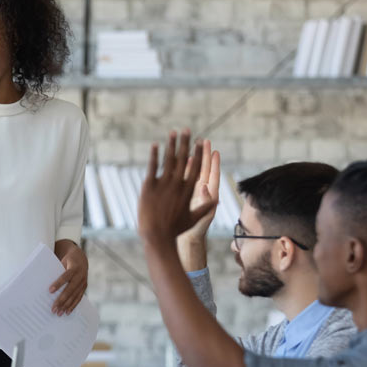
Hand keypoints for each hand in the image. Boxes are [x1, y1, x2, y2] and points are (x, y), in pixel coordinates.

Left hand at [50, 242, 87, 314]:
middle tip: (53, 308)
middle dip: (61, 300)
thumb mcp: (62, 261)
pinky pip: (78, 298)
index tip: (50, 291)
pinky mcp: (84, 288)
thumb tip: (45, 283)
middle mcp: (80, 276)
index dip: (58, 284)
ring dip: (66, 306)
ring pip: (74, 296)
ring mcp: (83, 283)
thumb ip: (56, 271)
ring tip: (59, 313)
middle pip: (70, 290)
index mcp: (74, 268)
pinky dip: (73, 306)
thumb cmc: (67, 261)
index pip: (65, 276)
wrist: (81, 259)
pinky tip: (67, 312)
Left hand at [137, 130, 214, 250]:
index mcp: (189, 190)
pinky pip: (153, 167)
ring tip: (173, 132)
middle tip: (187, 129)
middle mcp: (178, 184)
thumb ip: (206, 208)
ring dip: (171, 144)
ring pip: (169, 160)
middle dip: (185, 143)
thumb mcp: (194, 219)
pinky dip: (155, 155)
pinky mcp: (149, 187)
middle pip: (183, 159)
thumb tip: (217, 201)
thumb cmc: (176, 230)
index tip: (200, 141)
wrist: (157, 236)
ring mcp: (163, 184)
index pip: (197, 167)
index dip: (199, 153)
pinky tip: (156, 144)